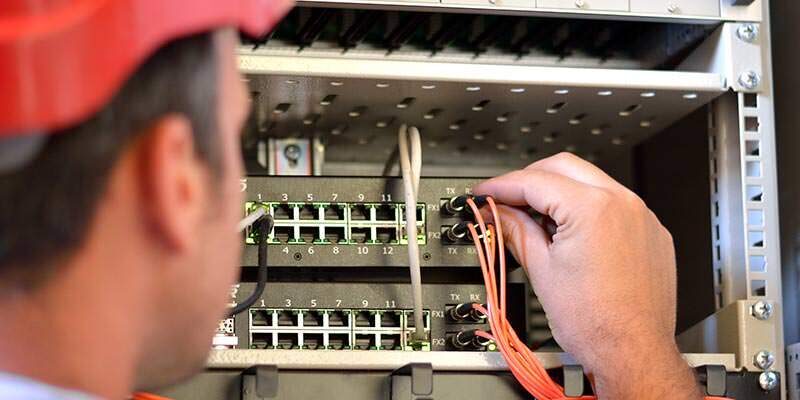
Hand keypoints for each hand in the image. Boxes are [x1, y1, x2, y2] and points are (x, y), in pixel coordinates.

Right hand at [474, 153, 701, 399]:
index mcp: (592, 208)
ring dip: (559, 191)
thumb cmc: (596, 323)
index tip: (485, 194)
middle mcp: (622, 203)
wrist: (633, 353)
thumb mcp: (541, 270)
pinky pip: (615, 204)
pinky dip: (588, 208)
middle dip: (529, 179)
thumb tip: (497, 215)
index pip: (534, 181)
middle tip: (505, 201)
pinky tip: (570, 233)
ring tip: (536, 221)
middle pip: (563, 167)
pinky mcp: (652, 233)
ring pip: (591, 181)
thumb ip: (515, 231)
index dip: (501, 186)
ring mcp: (642, 216)